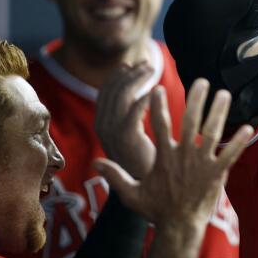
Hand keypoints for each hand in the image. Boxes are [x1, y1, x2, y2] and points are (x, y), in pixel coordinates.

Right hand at [94, 79, 253, 227]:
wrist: (179, 228)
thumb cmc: (157, 209)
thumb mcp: (131, 193)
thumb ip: (115, 176)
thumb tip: (94, 163)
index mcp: (164, 157)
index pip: (160, 125)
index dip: (157, 105)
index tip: (158, 87)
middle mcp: (183, 156)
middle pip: (190, 121)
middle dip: (196, 99)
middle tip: (202, 81)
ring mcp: (201, 164)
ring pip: (212, 133)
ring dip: (219, 112)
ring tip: (225, 93)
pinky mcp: (217, 174)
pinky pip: (230, 154)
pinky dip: (239, 141)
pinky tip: (249, 127)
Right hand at [95, 62, 155, 178]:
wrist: (148, 194)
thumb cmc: (145, 163)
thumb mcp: (131, 136)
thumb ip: (129, 115)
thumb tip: (136, 90)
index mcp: (102, 125)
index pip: (105, 92)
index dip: (118, 76)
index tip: (132, 64)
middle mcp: (103, 127)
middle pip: (113, 90)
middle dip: (129, 73)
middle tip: (146, 63)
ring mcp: (113, 133)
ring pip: (121, 97)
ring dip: (136, 79)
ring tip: (152, 70)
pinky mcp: (127, 139)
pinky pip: (133, 112)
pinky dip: (143, 98)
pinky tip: (155, 90)